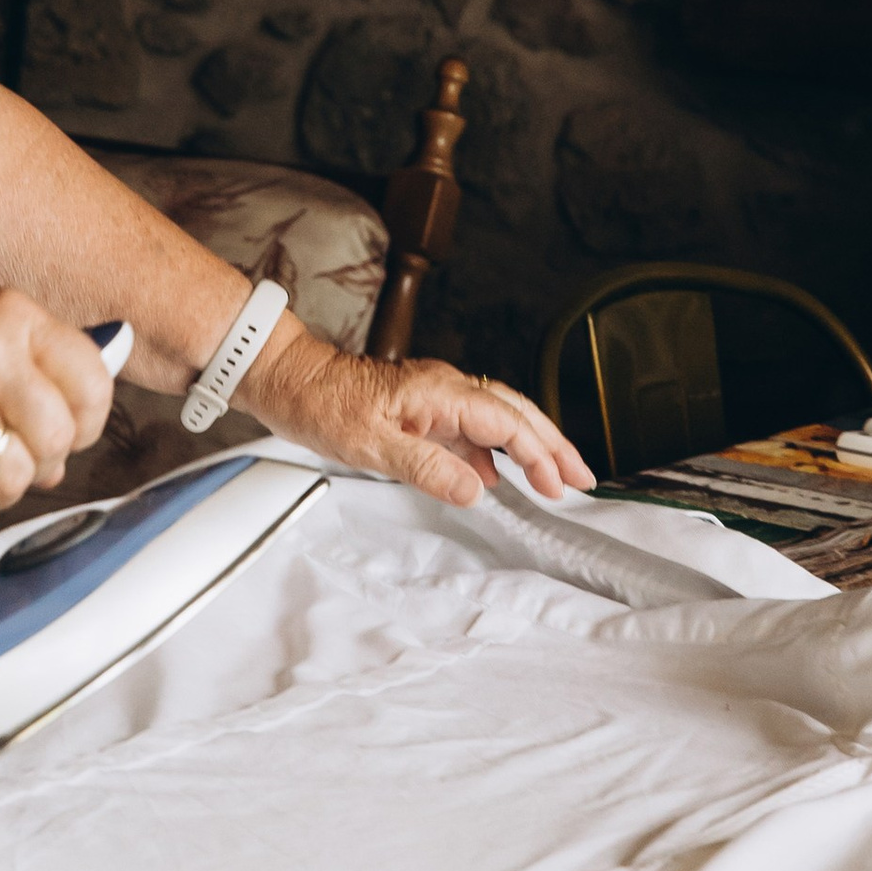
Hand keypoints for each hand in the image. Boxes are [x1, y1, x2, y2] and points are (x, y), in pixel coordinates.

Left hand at [239, 322, 593, 509]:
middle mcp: (445, 388)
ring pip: (498, 417)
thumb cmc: (323, 405)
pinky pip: (470, 427)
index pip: (506, 422)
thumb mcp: (372, 445)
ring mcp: (434, 397)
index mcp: (440, 392)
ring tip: (554, 478)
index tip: (558, 484)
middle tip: (582, 477)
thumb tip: (476, 490)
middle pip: (516, 412)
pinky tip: (493, 477)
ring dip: (530, 447)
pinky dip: (493, 451)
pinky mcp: (421, 408)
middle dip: (553, 444)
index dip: (538, 453)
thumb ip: (427, 468)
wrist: (289, 380)